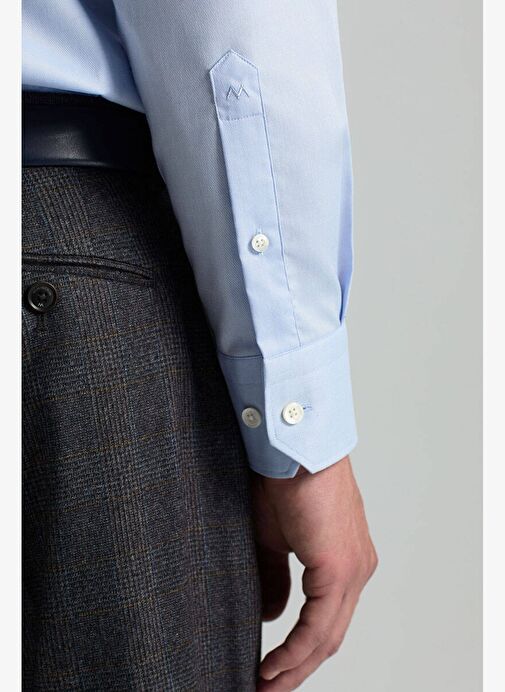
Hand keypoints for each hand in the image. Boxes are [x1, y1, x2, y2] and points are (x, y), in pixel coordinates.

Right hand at [252, 456, 377, 690]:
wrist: (291, 448)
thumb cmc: (281, 481)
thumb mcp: (273, 540)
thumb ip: (276, 579)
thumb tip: (273, 615)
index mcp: (345, 560)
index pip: (327, 618)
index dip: (300, 651)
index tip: (273, 670)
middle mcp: (357, 568)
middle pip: (330, 635)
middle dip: (298, 668)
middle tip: (268, 688)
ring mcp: (353, 570)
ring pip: (327, 635)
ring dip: (295, 667)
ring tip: (265, 686)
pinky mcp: (340, 569)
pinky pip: (318, 625)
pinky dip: (295, 651)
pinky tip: (273, 667)